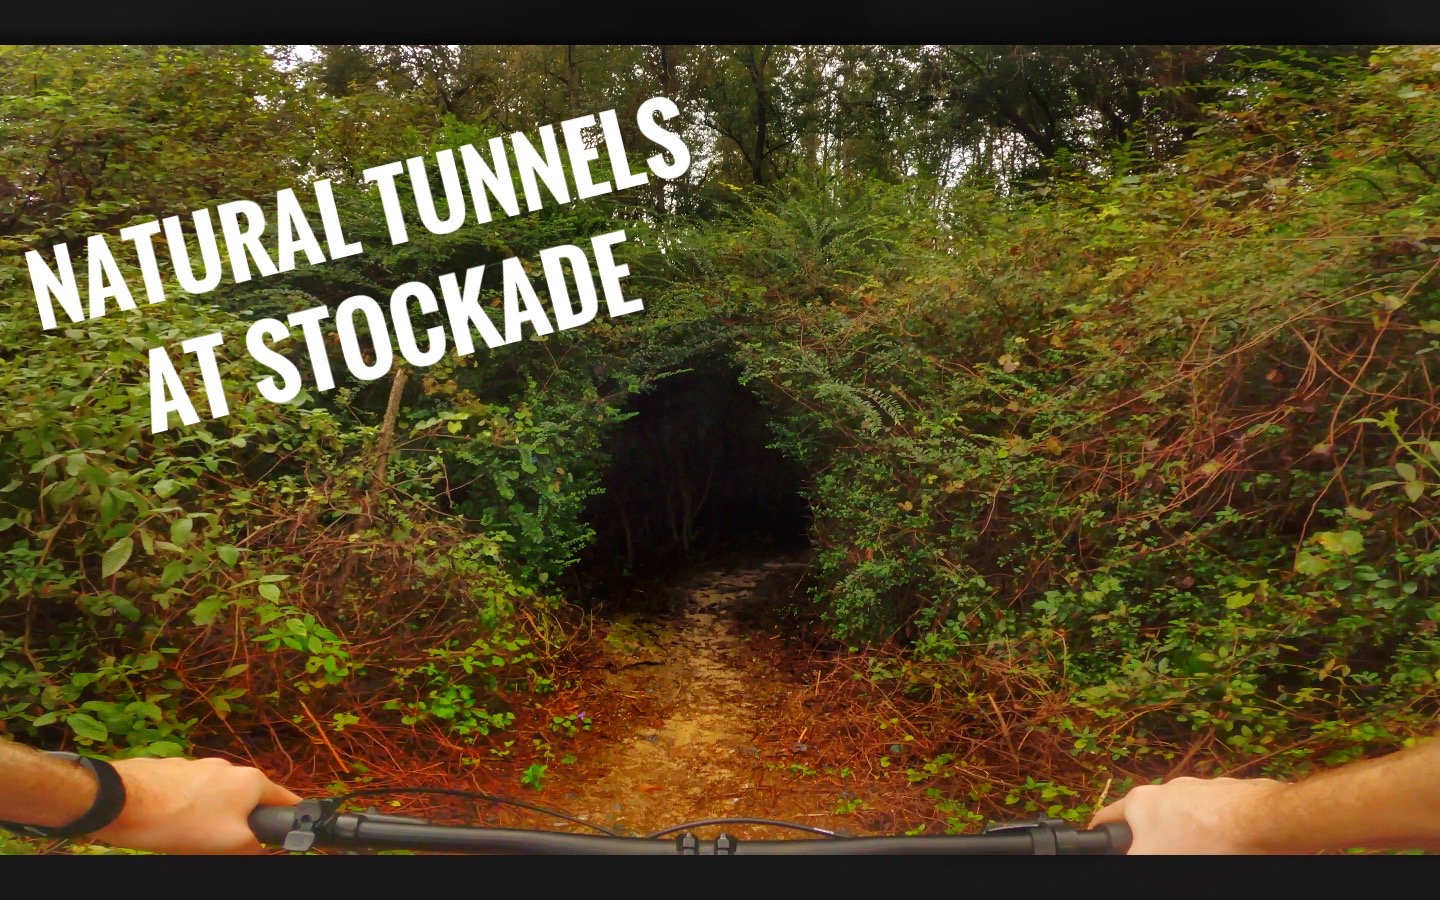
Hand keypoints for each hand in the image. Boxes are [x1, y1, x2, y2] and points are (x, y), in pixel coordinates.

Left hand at [91, 756, 301, 853]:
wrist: (121, 801)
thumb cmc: (181, 821)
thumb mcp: (228, 843)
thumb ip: (254, 847)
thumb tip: (260, 849)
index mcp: (250, 781)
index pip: (284, 799)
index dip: (289, 817)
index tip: (286, 832)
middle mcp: (228, 768)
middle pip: (246, 800)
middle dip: (240, 822)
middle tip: (227, 843)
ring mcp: (199, 767)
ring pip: (216, 798)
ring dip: (211, 816)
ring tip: (192, 837)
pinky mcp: (172, 771)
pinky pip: (189, 794)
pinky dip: (186, 810)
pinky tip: (171, 825)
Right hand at [1090, 775, 1288, 853]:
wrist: (1259, 821)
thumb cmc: (1199, 838)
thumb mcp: (1151, 855)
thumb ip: (1129, 856)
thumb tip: (1123, 854)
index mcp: (1140, 801)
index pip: (1107, 816)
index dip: (1101, 834)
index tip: (1102, 843)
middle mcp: (1166, 789)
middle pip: (1147, 818)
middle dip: (1149, 839)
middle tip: (1156, 854)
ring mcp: (1199, 789)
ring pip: (1181, 817)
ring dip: (1182, 835)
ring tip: (1197, 852)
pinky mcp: (1227, 795)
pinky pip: (1211, 816)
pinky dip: (1211, 832)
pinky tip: (1222, 846)